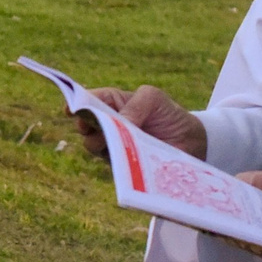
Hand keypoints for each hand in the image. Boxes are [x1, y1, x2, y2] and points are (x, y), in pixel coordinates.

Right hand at [75, 85, 207, 160]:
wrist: (190, 142)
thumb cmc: (168, 114)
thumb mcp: (153, 98)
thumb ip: (134, 106)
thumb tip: (118, 124)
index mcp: (110, 102)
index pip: (88, 100)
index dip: (77, 103)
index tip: (71, 109)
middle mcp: (106, 124)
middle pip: (83, 124)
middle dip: (87, 123)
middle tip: (96, 124)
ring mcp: (111, 145)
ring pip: (91, 144)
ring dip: (100, 141)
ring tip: (117, 138)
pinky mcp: (120, 163)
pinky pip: (109, 161)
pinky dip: (114, 156)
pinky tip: (125, 153)